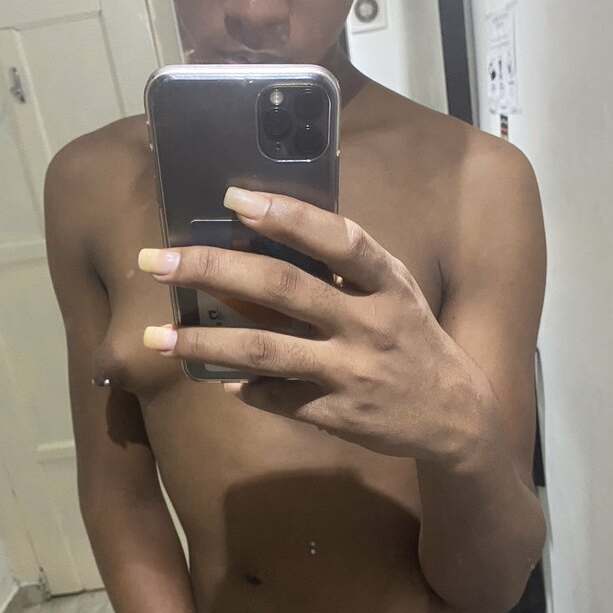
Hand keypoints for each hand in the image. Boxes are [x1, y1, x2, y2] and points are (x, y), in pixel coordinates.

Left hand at [139, 187, 493, 465]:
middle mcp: (370, 324)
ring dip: (206, 343)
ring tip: (156, 338)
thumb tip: (269, 241)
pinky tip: (218, 381)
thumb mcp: (395, 294)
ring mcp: (353, 372)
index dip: (288, 215)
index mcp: (388, 284)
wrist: (455, 416)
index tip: (233, 197)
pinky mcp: (340, 414)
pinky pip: (279, 399)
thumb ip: (346, 270)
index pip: (339, 240)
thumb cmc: (413, 341)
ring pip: (267, 351)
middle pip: (283, 289)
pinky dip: (244, 388)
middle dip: (214, 269)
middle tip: (156, 261)